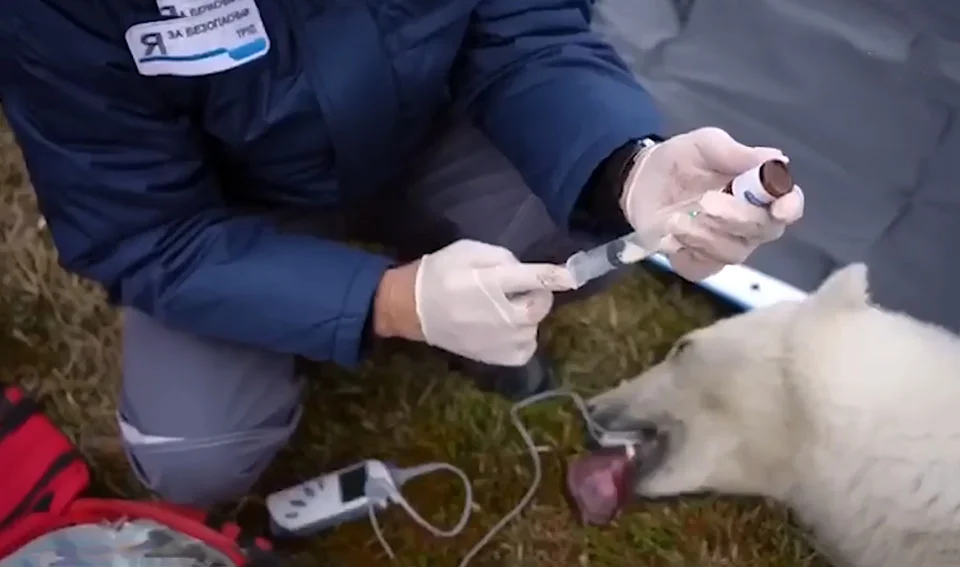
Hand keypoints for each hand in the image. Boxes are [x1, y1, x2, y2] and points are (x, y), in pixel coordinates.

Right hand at [373, 240, 574, 365]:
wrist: (412, 308)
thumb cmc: (440, 273)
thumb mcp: (466, 250)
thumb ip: (500, 257)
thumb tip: (524, 269)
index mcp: (492, 283)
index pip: (535, 279)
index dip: (558, 276)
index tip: (573, 275)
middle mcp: (500, 314)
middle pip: (540, 306)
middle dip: (538, 295)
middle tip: (522, 289)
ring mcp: (498, 339)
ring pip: (534, 327)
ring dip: (528, 316)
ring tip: (508, 309)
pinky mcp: (494, 356)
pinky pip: (526, 349)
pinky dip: (524, 338)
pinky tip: (508, 329)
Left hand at [619, 128, 804, 279]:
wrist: (638, 183)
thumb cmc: (678, 161)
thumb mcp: (702, 146)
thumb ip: (734, 153)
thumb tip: (776, 159)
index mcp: (759, 191)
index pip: (789, 204)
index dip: (790, 207)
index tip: (780, 209)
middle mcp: (750, 223)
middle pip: (763, 230)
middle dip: (736, 217)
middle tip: (705, 202)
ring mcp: (726, 246)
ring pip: (734, 251)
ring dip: (705, 234)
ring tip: (676, 218)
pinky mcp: (700, 264)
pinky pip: (705, 267)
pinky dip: (689, 251)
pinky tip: (672, 236)